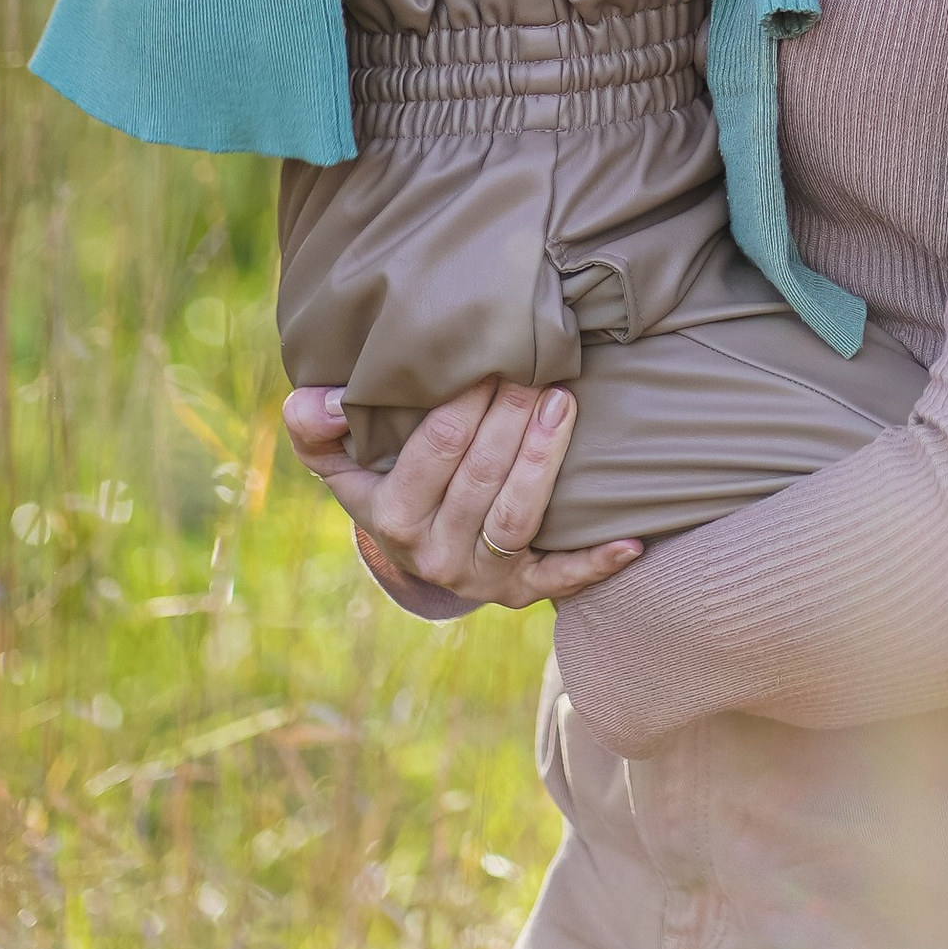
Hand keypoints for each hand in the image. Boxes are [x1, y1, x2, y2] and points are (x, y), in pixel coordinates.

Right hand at [280, 379, 642, 609]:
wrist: (414, 545)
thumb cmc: (383, 478)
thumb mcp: (339, 457)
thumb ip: (316, 426)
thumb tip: (317, 400)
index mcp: (391, 517)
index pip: (432, 453)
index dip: (461, 403)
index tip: (487, 357)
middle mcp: (434, 554)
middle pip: (480, 477)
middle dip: (510, 416)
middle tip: (537, 364)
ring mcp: (481, 577)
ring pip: (517, 516)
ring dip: (544, 459)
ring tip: (563, 402)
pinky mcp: (521, 591)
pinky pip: (559, 579)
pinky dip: (595, 564)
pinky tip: (631, 539)